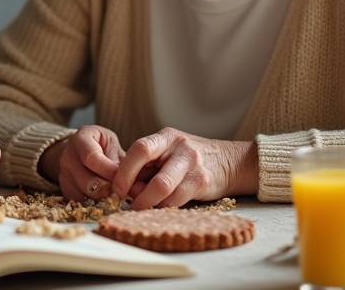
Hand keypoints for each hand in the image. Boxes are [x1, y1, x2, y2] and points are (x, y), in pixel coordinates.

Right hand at [39, 124, 125, 202]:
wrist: (80, 151)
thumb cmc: (103, 147)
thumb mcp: (113, 145)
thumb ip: (121, 161)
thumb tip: (133, 184)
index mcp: (81, 138)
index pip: (92, 158)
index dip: (109, 171)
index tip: (124, 177)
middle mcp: (67, 156)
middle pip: (87, 181)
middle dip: (108, 189)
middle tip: (121, 191)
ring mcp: (63, 174)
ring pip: (84, 195)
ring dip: (102, 198)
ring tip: (114, 194)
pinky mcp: (65, 189)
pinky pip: (80, 202)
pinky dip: (94, 203)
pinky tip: (103, 197)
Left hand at [111, 128, 258, 208]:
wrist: (228, 161)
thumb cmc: (187, 159)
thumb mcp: (167, 151)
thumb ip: (147, 165)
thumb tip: (122, 187)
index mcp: (166, 137)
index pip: (140, 149)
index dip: (124, 171)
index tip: (116, 188)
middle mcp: (180, 147)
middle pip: (153, 173)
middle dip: (136, 192)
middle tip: (128, 203)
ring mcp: (193, 164)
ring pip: (164, 190)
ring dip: (149, 203)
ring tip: (143, 207)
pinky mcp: (203, 182)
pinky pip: (177, 200)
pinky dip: (164, 207)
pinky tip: (160, 207)